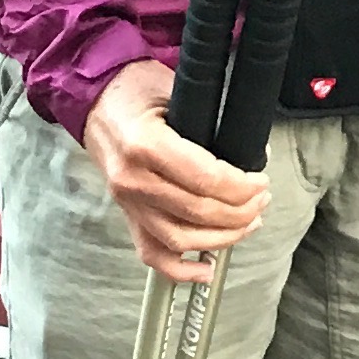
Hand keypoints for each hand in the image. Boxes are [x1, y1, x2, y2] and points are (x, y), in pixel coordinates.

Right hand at [81, 58, 269, 280]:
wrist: (96, 98)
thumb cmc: (137, 89)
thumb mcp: (175, 90)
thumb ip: (209, 124)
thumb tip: (251, 153)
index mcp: (145, 144)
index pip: (205, 180)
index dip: (242, 186)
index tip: (261, 181)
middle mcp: (133, 179)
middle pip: (198, 212)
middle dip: (241, 211)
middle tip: (262, 199)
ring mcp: (126, 202)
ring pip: (180, 239)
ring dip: (222, 238)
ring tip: (248, 223)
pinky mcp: (126, 215)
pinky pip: (152, 253)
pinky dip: (180, 269)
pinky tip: (207, 268)